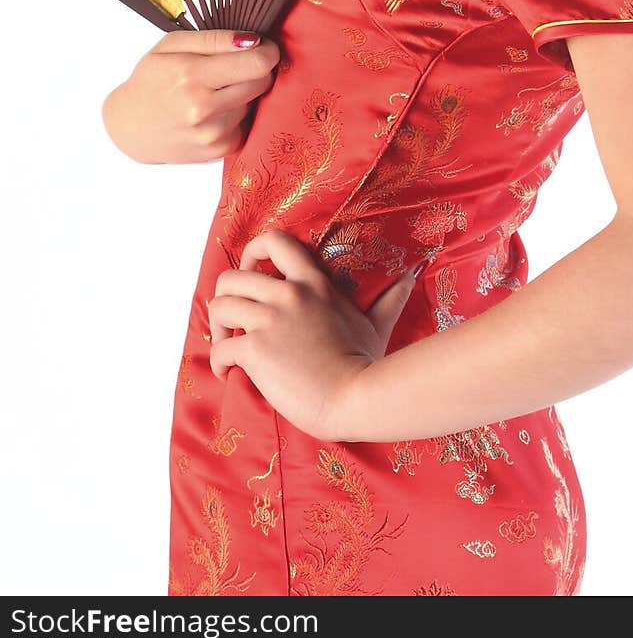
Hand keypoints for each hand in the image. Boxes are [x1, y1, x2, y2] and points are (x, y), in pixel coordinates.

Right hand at [101, 28, 281, 164]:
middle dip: (256, 70)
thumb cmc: (150, 82)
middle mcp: (204, 109)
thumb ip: (214, 39)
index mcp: (192, 76)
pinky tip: (215, 112)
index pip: (257, 63)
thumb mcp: (171, 46)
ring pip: (255, 102)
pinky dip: (237, 115)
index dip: (267, 51)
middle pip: (263, 82)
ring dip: (244, 94)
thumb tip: (253, 40)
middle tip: (234, 68)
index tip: (262, 47)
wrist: (130, 127)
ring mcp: (214, 134)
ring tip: (216, 91)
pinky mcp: (221, 150)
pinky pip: (248, 123)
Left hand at [207, 228, 418, 438]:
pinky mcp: (256, 350)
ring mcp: (270, 321)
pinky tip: (228, 373)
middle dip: (224, 297)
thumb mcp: (377, 323)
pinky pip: (220, 348)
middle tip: (232, 319)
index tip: (252, 271)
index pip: (274, 241)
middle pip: (231, 277)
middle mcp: (287, 294)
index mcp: (312, 282)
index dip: (252, 251)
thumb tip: (410, 277)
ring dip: (216, 328)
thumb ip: (389, 298)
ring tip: (227, 345)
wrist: (358, 397)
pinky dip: (218, 362)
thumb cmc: (367, 363)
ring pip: (218, 306)